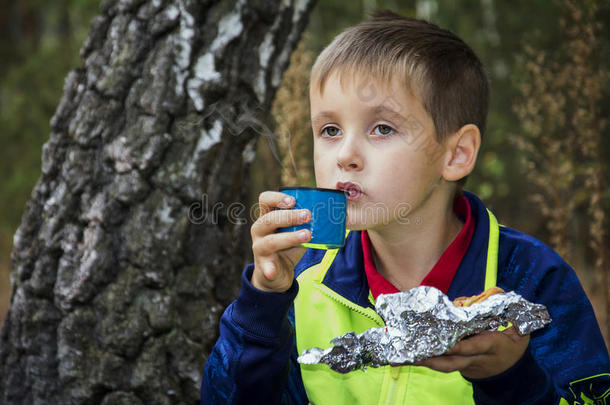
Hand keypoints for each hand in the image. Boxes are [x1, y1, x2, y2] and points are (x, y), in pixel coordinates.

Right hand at [250, 191, 311, 292]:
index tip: (293, 201)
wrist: (277, 273)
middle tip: (308, 215)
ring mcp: (259, 248)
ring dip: (290, 237)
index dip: (277, 198)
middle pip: (269, 219)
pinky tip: (272, 272)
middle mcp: (259, 230)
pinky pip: (265, 267)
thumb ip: (306, 223)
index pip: (265, 200)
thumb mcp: (296, 231)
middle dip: (289, 216)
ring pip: (271, 241)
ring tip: (307, 235)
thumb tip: (333, 213)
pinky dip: (269, 269)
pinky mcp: (263, 265)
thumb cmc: (288, 246)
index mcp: (267, 217)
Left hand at [415, 326, 529, 378]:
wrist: (511, 376)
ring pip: (444, 366)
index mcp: (492, 348)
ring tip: (406, 356)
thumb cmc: (513, 348)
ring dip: (425, 361)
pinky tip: (411, 356)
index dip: (461, 347)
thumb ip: (513, 315)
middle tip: (415, 352)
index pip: (475, 347)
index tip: (449, 344)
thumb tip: (500, 293)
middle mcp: (476, 359)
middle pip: (453, 362)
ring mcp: (466, 365)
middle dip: (435, 358)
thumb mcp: (519, 334)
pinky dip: (427, 361)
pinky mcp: (458, 367)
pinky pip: (442, 365)